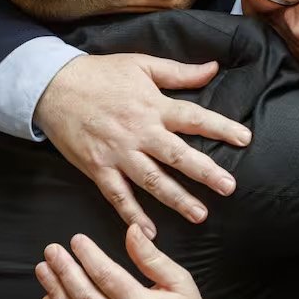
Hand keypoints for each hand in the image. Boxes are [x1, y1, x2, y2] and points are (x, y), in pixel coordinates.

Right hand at [34, 54, 252, 236]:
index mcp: (152, 106)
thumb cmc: (100, 74)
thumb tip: (214, 68)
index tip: (245, 139)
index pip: (193, 118)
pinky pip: (118, 196)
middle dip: (204, 172)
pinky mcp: (97, 169)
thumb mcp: (141, 64)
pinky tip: (149, 233)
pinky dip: (133, 215)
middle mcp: (138, 132)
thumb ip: (179, 72)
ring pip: (152, 180)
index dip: (221, 128)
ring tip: (200, 214)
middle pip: (177, 155)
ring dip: (176, 199)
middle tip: (229, 187)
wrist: (52, 86)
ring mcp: (117, 153)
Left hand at [36, 224, 219, 298]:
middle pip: (84, 295)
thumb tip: (132, 231)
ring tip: (44, 271)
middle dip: (64, 270)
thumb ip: (152, 258)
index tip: (76, 240)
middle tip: (51, 251)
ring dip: (55, 291)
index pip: (106, 276)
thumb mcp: (181, 284)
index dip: (87, 256)